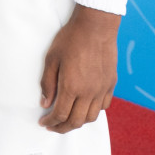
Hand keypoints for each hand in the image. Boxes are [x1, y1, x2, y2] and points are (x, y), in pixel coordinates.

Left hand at [39, 4, 120, 132]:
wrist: (96, 26)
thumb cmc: (70, 39)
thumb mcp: (51, 58)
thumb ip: (47, 83)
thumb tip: (45, 103)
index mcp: (71, 87)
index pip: (60, 115)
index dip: (50, 122)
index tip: (44, 122)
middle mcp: (88, 92)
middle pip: (76, 121)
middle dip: (62, 128)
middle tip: (53, 126)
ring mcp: (102, 89)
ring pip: (91, 117)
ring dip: (78, 122)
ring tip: (68, 118)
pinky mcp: (111, 84)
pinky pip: (103, 106)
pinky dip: (93, 111)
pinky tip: (85, 106)